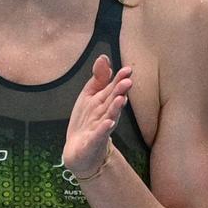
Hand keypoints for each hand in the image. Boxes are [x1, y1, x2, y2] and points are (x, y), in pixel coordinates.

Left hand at [62, 54, 129, 174]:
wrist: (79, 149)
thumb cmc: (88, 120)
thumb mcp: (90, 95)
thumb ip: (99, 78)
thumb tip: (103, 57)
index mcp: (105, 102)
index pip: (113, 89)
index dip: (119, 80)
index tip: (128, 69)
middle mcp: (106, 114)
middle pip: (113, 101)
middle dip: (120, 92)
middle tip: (128, 81)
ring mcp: (101, 128)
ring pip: (109, 116)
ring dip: (116, 109)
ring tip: (121, 99)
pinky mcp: (93, 141)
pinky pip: (99, 135)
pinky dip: (103, 129)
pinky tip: (108, 123)